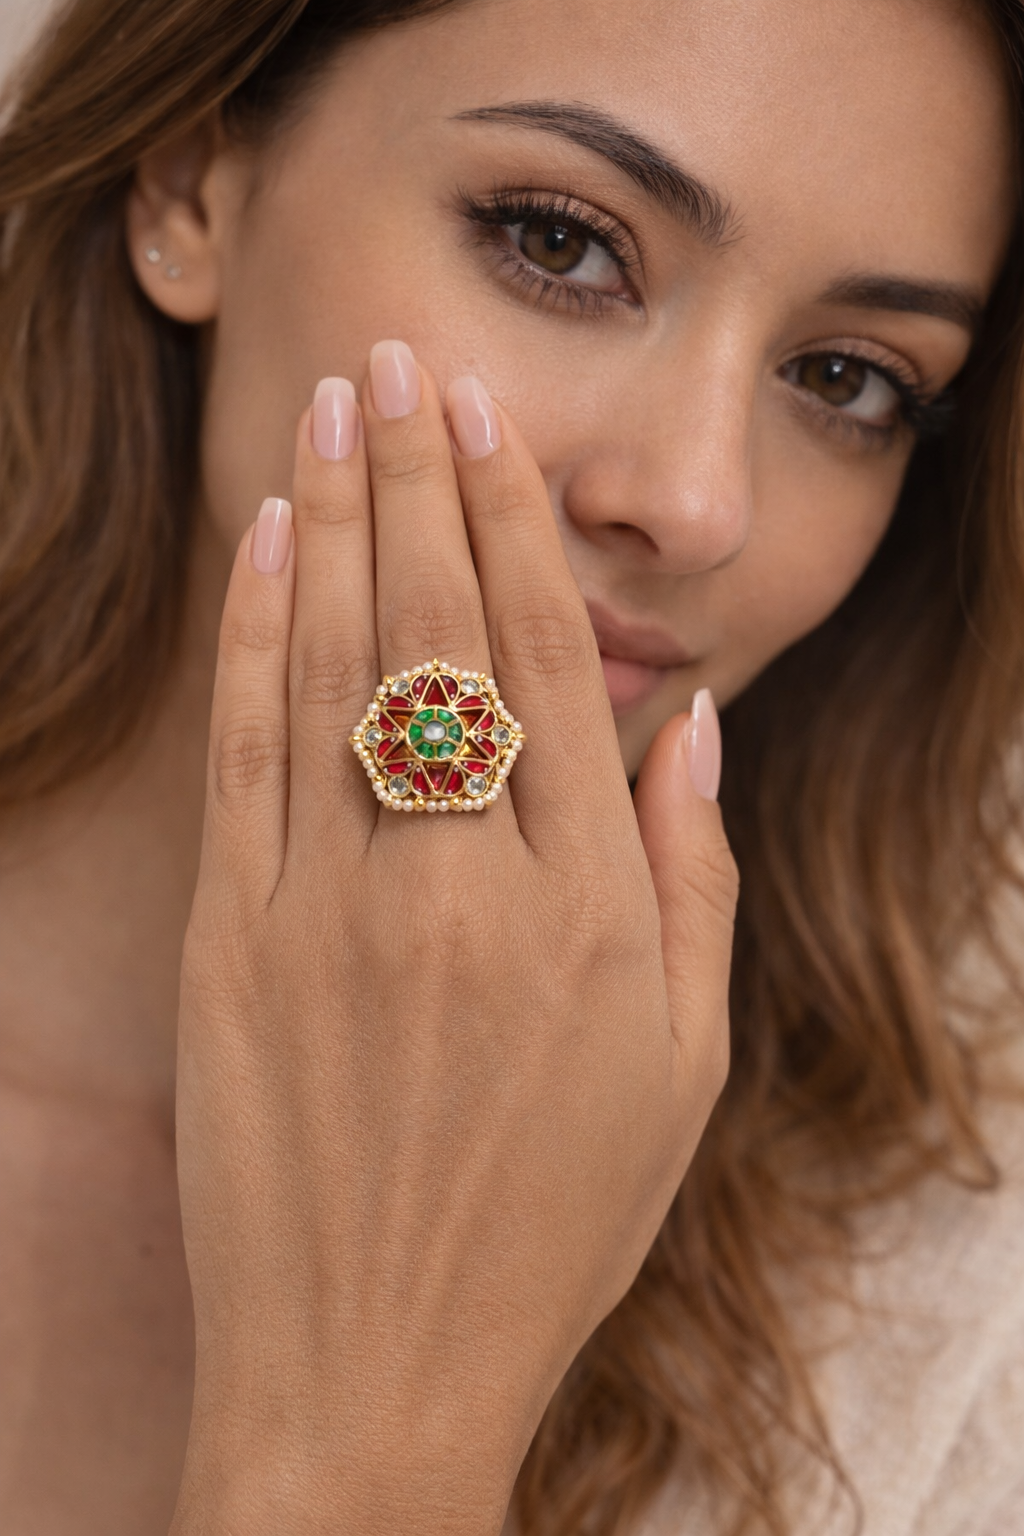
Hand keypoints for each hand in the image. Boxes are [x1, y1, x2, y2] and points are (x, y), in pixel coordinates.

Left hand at [172, 344, 736, 1535]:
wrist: (370, 1371)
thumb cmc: (547, 1228)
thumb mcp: (677, 1071)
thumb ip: (689, 886)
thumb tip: (691, 729)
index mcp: (583, 917)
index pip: (544, 668)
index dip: (513, 528)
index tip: (491, 424)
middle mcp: (459, 890)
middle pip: (435, 634)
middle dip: (418, 478)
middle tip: (404, 358)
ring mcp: (332, 912)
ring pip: (332, 667)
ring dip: (331, 521)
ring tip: (332, 407)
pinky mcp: (232, 946)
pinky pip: (244, 755)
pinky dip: (250, 636)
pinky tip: (260, 544)